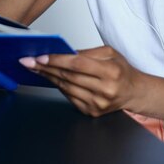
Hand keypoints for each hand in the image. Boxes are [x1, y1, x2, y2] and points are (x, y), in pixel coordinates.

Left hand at [19, 46, 140, 116]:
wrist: (134, 92)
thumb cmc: (121, 70)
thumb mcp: (109, 53)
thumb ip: (86, 52)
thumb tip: (63, 52)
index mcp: (110, 71)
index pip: (77, 64)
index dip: (57, 60)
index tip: (40, 56)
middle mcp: (104, 90)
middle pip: (68, 77)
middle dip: (46, 68)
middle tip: (28, 61)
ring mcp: (97, 103)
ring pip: (66, 87)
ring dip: (48, 77)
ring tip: (35, 68)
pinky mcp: (91, 112)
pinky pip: (69, 97)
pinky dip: (58, 86)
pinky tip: (50, 78)